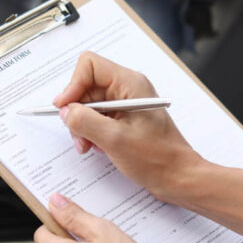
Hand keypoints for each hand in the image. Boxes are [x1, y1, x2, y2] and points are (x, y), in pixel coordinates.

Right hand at [53, 52, 202, 202]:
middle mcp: (128, 88)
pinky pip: (98, 117)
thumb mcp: (114, 139)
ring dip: (82, 125)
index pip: (90, 66)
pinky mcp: (124, 117)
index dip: (73, 85)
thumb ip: (85, 121)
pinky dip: (91, 131)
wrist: (177, 176)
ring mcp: (126, 103)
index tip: (64, 108)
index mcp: (130, 83)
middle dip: (77, 112)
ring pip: (89, 104)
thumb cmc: (157, 158)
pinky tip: (98, 147)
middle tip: (79, 136)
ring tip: (88, 146)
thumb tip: (64, 111)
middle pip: (86, 86)